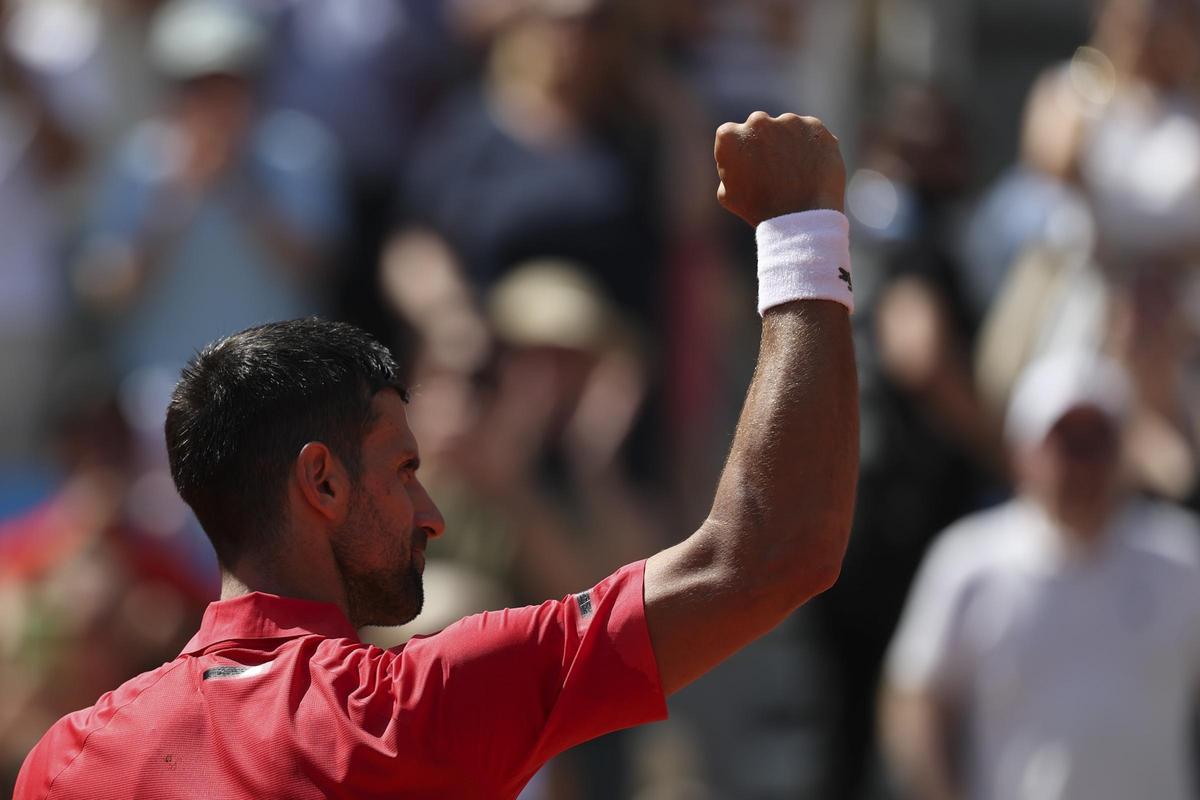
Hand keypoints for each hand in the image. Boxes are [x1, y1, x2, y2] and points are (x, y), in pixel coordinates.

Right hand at [714, 111, 845, 225]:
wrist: (800, 218)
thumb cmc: (759, 210)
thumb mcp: (727, 194)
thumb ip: (728, 167)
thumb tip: (738, 158)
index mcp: (729, 136)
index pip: (731, 135)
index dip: (740, 152)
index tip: (749, 168)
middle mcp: (758, 121)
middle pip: (759, 126)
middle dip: (764, 142)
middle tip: (773, 170)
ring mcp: (788, 121)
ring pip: (786, 128)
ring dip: (789, 143)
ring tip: (795, 173)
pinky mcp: (815, 126)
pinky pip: (810, 133)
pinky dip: (811, 146)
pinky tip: (810, 169)